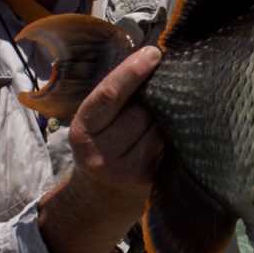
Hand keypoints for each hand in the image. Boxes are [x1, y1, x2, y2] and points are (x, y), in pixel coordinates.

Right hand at [66, 44, 164, 211]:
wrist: (100, 199)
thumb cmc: (101, 147)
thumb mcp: (94, 124)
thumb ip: (112, 99)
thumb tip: (149, 58)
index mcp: (82, 131)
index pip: (109, 94)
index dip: (132, 71)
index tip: (153, 53)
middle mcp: (100, 154)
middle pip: (141, 111)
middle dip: (150, 102)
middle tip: (148, 106)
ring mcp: (126, 171)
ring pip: (158, 128)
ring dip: (162, 121)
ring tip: (153, 126)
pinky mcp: (150, 181)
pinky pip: (169, 146)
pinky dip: (171, 137)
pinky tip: (167, 138)